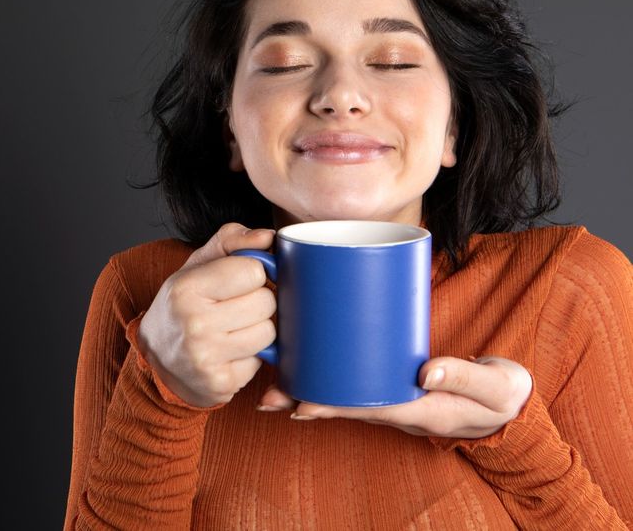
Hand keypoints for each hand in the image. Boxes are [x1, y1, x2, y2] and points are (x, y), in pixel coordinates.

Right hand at [138, 223, 276, 407]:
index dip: (252, 273)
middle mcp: (194, 323)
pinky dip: (250, 356)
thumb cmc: (184, 302)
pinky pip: (261, 361)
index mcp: (187, 287)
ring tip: (233, 327)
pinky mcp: (220, 383)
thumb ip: (233, 239)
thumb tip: (268, 237)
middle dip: (258, 301)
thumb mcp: (199, 263)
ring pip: (269, 332)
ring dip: (258, 329)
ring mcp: (206, 357)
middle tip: (235, 306)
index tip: (237, 280)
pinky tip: (229, 352)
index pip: (255, 271)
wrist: (155, 356)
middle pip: (267, 302)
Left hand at [258, 356, 532, 438]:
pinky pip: (361, 384)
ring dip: (313, 392)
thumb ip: (466, 377)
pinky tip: (312, 369)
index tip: (302, 403)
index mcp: (424, 411)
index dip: (335, 405)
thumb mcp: (497, 387)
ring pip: (350, 397)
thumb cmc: (502, 394)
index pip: (372, 408)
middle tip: (270, 397)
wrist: (510, 401)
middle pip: (349, 405)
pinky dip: (333, 378)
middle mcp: (403, 409)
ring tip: (276, 387)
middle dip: (310, 401)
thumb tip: (427, 372)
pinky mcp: (397, 383)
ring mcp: (398, 398)